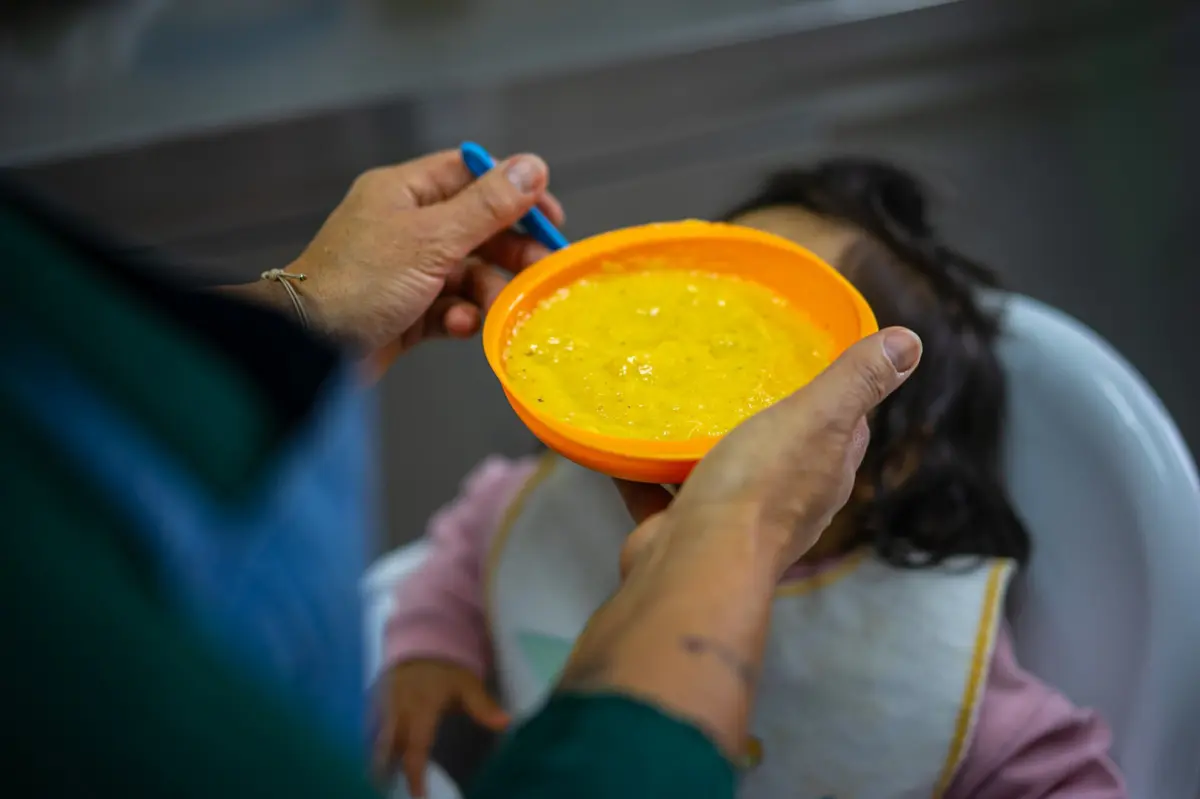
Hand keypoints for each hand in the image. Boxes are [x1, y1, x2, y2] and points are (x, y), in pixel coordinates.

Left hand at [288, 149, 563, 366]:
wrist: (308, 346)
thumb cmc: (359, 282)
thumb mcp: (431, 238)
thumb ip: (487, 205)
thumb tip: (533, 165)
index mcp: (404, 192)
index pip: (470, 175)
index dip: (514, 191)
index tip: (549, 216)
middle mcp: (404, 226)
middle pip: (475, 227)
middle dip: (510, 249)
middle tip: (541, 269)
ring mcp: (404, 270)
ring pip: (466, 272)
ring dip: (488, 289)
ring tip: (501, 305)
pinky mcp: (405, 311)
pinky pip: (448, 307)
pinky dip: (461, 316)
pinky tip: (463, 325)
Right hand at [373, 659, 508, 797]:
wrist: (420, 644)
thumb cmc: (446, 669)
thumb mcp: (467, 684)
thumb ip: (482, 706)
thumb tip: (505, 723)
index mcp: (420, 708)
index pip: (416, 749)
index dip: (415, 776)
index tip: (418, 797)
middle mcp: (397, 710)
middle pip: (385, 750)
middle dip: (383, 773)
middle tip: (387, 791)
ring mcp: (381, 707)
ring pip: (373, 741)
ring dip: (376, 762)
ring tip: (380, 783)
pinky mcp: (372, 705)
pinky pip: (368, 731)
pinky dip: (371, 748)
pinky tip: (376, 764)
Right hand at [616, 327, 922, 576]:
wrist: (692, 566)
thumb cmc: (758, 490)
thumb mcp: (816, 420)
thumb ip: (856, 382)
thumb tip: (911, 342)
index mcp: (824, 476)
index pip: (846, 432)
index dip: (841, 399)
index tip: (819, 362)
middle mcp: (785, 504)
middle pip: (784, 453)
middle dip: (769, 419)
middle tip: (742, 373)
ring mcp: (731, 523)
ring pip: (721, 474)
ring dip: (706, 447)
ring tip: (682, 401)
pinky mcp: (681, 532)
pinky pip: (662, 494)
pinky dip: (647, 472)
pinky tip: (629, 445)